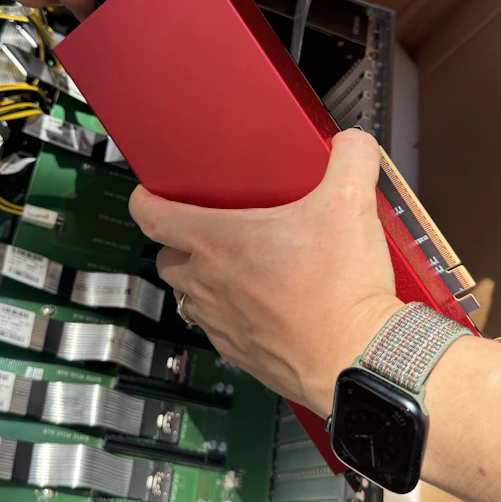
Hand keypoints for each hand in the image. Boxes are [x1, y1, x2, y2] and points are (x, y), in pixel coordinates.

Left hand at [129, 129, 401, 416]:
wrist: (357, 359)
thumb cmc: (342, 289)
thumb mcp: (352, 205)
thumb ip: (350, 159)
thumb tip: (353, 142)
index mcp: (219, 242)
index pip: (152, 217)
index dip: (144, 200)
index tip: (149, 194)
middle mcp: (207, 283)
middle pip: (166, 258)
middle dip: (179, 243)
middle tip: (212, 231)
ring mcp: (219, 323)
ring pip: (188, 296)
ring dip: (202, 280)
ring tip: (237, 268)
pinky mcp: (238, 353)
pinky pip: (215, 329)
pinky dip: (227, 314)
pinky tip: (263, 306)